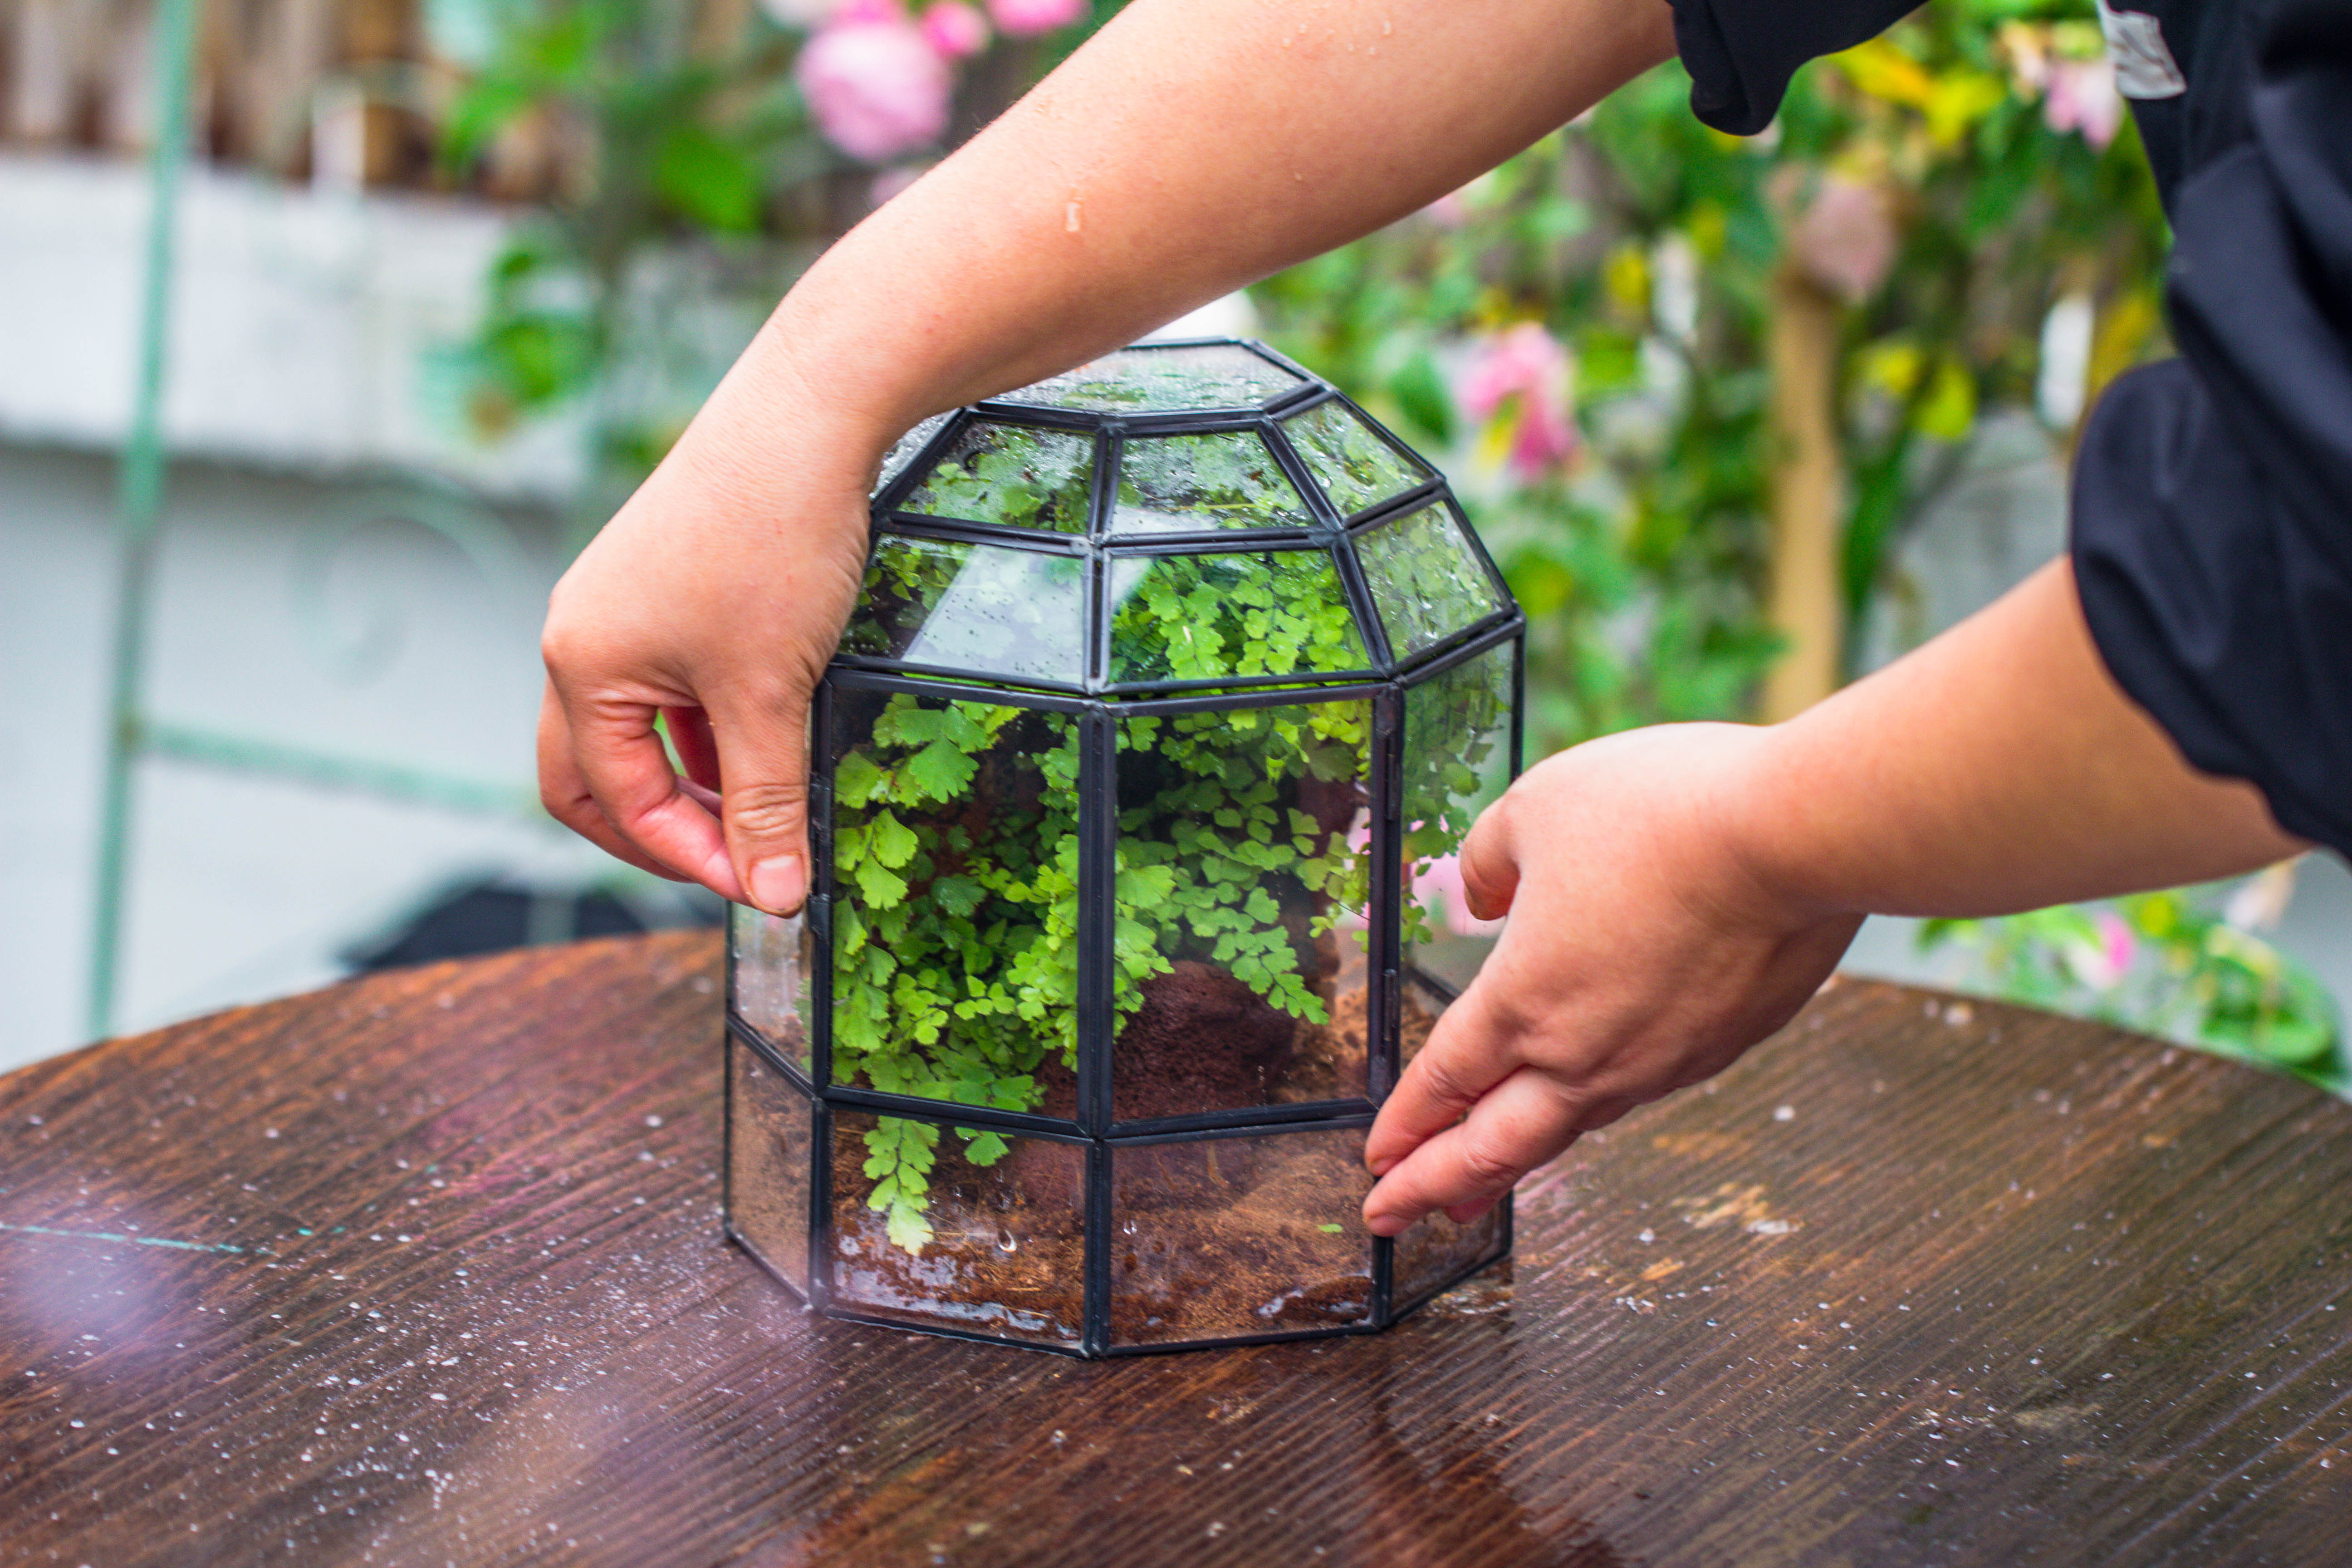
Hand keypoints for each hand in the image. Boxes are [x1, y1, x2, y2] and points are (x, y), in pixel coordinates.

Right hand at [537, 350, 881, 914]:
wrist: (808, 414)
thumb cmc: (773, 544)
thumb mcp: (770, 692)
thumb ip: (766, 801)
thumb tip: (773, 897)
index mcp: (581, 667)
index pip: (618, 801)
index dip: (692, 856)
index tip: (766, 884)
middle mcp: (580, 638)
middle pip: (593, 776)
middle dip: (661, 830)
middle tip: (740, 863)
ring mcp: (617, 608)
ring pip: (638, 731)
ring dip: (695, 778)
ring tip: (770, 801)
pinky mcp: (662, 587)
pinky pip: (669, 683)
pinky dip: (712, 725)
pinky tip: (770, 734)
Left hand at [1360, 722, 1861, 1235]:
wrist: (1793, 837)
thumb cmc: (1659, 814)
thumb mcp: (1533, 810)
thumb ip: (1489, 862)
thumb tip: (1480, 900)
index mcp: (1523, 1001)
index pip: (1444, 1082)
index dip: (1404, 1126)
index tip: (1375, 1162)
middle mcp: (1584, 1053)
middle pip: (1493, 1146)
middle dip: (1433, 1189)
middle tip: (1392, 1220)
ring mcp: (1657, 1061)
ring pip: (1568, 1130)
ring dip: (1513, 1162)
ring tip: (1482, 1183)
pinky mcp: (1718, 1046)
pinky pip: (1638, 1090)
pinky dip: (1594, 1108)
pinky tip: (1590, 1097)